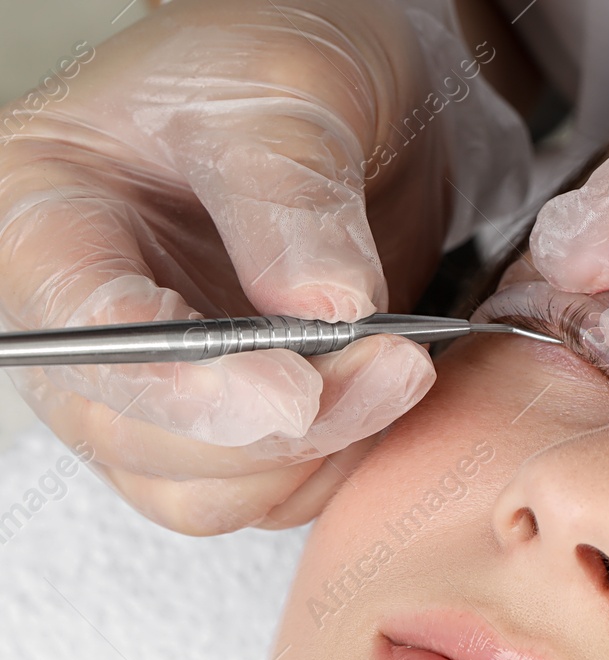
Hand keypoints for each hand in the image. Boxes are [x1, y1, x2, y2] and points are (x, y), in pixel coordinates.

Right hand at [0, 0, 454, 533]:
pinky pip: (271, 491)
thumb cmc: (286, 61)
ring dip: (315, 454)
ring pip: (202, 487)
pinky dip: (338, 462)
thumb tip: (326, 312)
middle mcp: (81, 313)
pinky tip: (389, 394)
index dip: (180, 382)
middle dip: (272, 426)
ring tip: (405, 367)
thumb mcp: (289, 93)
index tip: (290, 390)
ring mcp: (156, 378)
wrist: (361, 94)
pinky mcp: (230, 417)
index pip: (80, 328)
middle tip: (393, 365)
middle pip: (134, 435)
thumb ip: (294, 199)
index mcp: (46, 212)